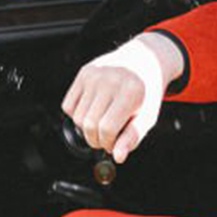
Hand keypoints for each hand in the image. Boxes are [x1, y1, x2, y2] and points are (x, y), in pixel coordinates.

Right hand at [62, 35, 183, 161]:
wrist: (145, 59)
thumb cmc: (146, 93)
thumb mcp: (148, 116)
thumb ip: (133, 137)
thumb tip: (117, 157)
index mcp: (131, 92)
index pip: (107, 129)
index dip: (108, 144)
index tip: (114, 145)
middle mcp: (110, 81)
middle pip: (89, 125)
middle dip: (96, 139)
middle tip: (107, 138)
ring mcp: (94, 75)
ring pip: (77, 118)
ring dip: (87, 128)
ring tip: (102, 122)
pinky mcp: (84, 72)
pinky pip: (68, 105)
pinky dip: (76, 115)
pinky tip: (93, 110)